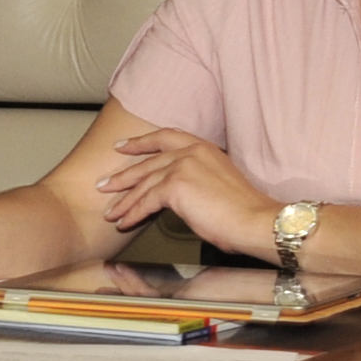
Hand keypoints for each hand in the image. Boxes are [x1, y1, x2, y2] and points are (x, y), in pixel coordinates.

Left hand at [99, 127, 278, 256]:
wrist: (256, 221)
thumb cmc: (244, 211)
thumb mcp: (218, 183)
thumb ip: (196, 180)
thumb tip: (179, 194)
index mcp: (204, 147)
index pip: (165, 137)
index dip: (141, 142)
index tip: (123, 147)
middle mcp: (192, 151)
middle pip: (148, 161)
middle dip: (123, 175)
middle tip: (104, 183)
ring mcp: (182, 166)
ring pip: (143, 183)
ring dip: (124, 200)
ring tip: (110, 212)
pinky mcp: (175, 186)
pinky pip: (146, 201)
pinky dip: (133, 214)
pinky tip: (124, 223)